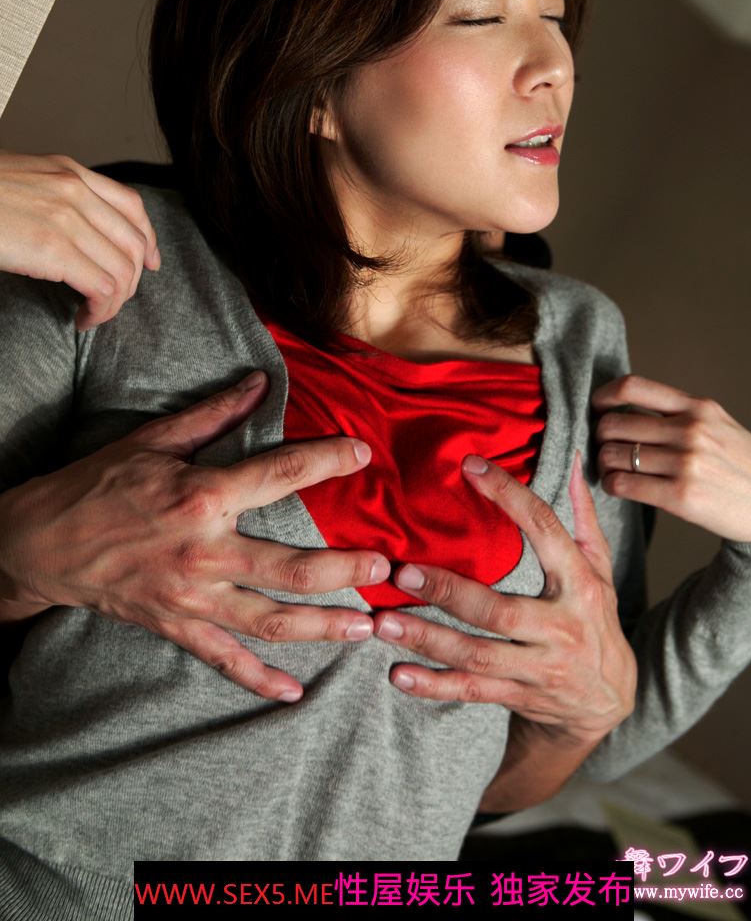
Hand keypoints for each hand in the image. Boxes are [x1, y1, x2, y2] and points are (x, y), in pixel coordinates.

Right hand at [0, 149, 158, 330]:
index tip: (150, 265)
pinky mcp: (52, 247)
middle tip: (110, 302)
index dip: (148, 241)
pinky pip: (103, 288)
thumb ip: (52, 198)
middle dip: (131, 282)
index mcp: (67, 170)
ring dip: (115, 303)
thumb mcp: (19, 184)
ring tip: (92, 314)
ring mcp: (66, 216)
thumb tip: (77, 236)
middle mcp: (74, 188)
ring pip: (124, 271)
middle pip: (134, 243)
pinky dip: (100, 311)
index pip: (132, 205)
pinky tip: (81, 319)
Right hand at [0, 372, 389, 700]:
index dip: (327, 460)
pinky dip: (258, 679)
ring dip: (322, 627)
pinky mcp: (176, 626)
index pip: (280, 474)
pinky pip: (224, 660)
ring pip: (270, 620)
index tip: (362, 454)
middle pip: (291, 567)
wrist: (39, 542)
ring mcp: (191, 596)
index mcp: (202, 496)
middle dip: (344, 570)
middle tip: (384, 568)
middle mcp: (204, 551)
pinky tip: (292, 692)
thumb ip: (212, 415)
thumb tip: (259, 384)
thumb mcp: (152, 441)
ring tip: (364, 628)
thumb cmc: (97, 486)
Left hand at [371, 453, 635, 745]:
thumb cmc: (596, 620)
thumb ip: (581, 517)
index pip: (544, 530)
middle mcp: (561, 627)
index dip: (508, 496)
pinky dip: (434, 685)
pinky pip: (472, 691)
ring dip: (428, 640)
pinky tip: (399, 675)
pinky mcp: (520, 695)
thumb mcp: (600, 569)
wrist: (609, 701)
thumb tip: (571, 461)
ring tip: (384, 622)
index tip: (470, 466)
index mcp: (580, 584)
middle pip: (498, 610)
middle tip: (402, 574)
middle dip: (448, 592)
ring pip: (477, 654)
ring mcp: (540, 667)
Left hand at [593, 374, 750, 542]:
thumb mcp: (717, 424)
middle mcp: (690, 430)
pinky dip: (612, 486)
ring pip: (612, 455)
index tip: (597, 409)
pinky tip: (620, 488)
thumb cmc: (740, 466)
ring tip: (613, 471)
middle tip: (605, 449)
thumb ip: (678, 413)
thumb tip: (626, 408)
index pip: (632, 386)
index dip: (603, 397)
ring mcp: (686, 463)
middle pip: (613, 424)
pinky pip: (622, 484)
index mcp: (698, 407)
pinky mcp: (680, 496)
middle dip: (600, 438)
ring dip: (604, 465)